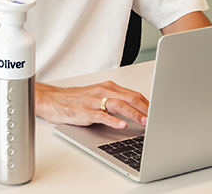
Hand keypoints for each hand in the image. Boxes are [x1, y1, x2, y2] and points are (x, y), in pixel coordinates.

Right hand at [34, 81, 148, 128]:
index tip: (159, 112)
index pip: (134, 94)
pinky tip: (122, 125)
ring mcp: (94, 101)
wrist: (51, 100)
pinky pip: (101, 115)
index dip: (148, 103)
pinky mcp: (84, 111)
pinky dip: (113, 120)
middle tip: (157, 118)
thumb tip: (137, 111)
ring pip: (118, 105)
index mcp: (109, 87)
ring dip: (134, 113)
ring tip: (144, 121)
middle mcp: (103, 91)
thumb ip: (117, 102)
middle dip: (145, 108)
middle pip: (130, 98)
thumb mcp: (99, 97)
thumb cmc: (76, 100)